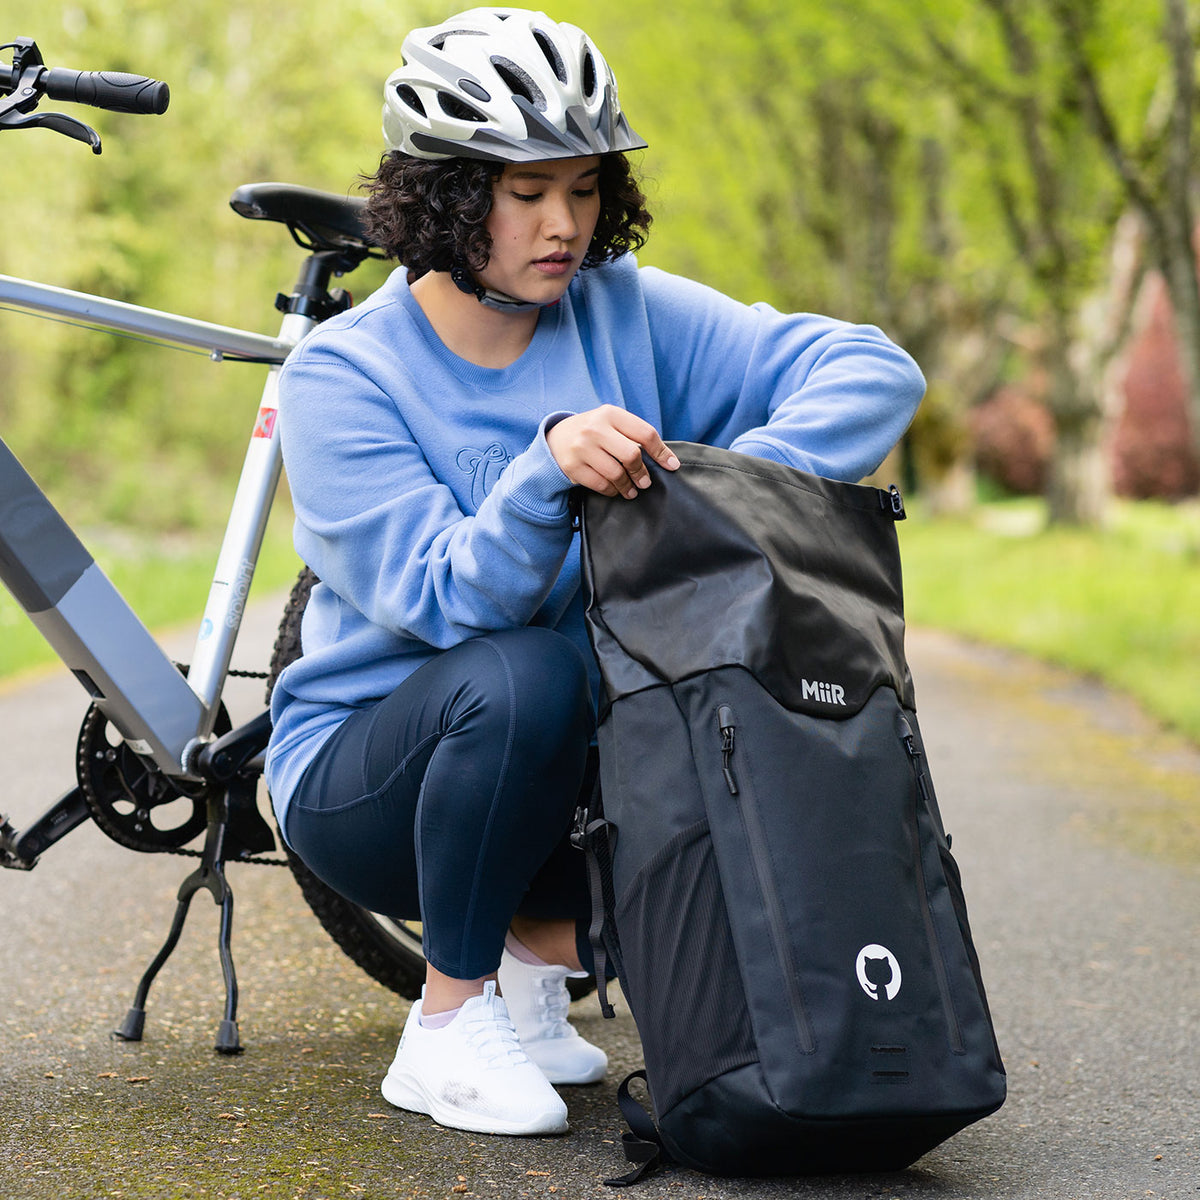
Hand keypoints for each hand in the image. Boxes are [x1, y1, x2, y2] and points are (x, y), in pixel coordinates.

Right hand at [546, 405, 679, 498]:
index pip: (645, 433)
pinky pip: (601, 485)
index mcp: (610, 414)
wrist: (556, 438)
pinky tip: (615, 490)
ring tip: (631, 490)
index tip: (672, 466)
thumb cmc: (594, 432)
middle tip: (645, 483)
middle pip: (632, 455)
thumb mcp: (612, 423)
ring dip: (628, 486)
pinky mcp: (572, 466)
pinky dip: (612, 491)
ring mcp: (582, 448)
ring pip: (616, 473)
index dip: (662, 452)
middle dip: (642, 473)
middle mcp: (595, 428)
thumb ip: (636, 435)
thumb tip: (668, 460)